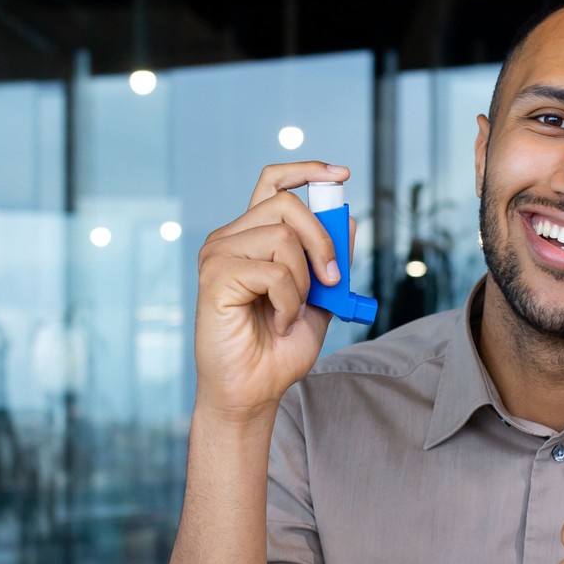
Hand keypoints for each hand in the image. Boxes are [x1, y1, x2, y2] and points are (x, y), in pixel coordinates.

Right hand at [193, 162, 354, 423]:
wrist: (253, 391)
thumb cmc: (277, 349)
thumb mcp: (319, 298)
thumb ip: (331, 260)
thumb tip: (347, 220)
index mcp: (251, 237)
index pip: (273, 183)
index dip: (307, 172)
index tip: (341, 175)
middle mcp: (230, 239)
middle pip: (285, 204)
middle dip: (322, 239)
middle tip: (331, 279)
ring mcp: (218, 254)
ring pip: (283, 237)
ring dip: (303, 282)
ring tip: (290, 313)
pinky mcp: (215, 275)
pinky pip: (273, 271)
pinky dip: (288, 301)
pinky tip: (276, 322)